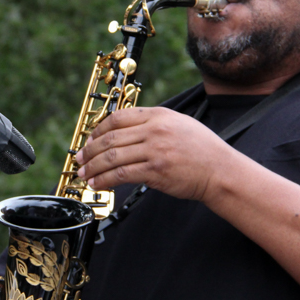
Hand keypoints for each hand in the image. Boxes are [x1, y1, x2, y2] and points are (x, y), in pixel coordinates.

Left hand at [75, 107, 233, 201]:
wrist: (220, 170)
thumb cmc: (201, 150)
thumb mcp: (179, 124)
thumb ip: (153, 124)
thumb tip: (125, 132)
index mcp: (158, 115)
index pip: (118, 118)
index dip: (98, 130)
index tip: (90, 140)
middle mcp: (154, 129)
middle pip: (110, 138)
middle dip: (89, 151)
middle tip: (79, 159)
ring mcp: (154, 150)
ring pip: (112, 157)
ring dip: (93, 167)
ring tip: (84, 174)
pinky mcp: (155, 171)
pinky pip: (121, 174)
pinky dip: (105, 180)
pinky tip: (98, 184)